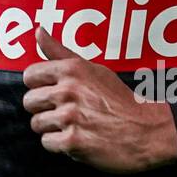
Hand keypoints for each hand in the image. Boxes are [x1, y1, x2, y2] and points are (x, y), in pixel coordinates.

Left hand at [22, 29, 176, 172]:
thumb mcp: (93, 69)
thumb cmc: (119, 99)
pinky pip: (47, 143)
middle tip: (63, 111)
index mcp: (71, 69)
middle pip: (29, 102)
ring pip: (37, 123)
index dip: (38, 85)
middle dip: (43, 108)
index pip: (29, 75)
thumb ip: (60, 52)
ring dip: (52, 127)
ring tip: (73, 125)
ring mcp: (70, 117)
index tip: (50, 91)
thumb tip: (39, 31)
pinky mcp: (73, 142)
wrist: (147, 131)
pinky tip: (77, 138)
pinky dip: (60, 144)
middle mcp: (68, 91)